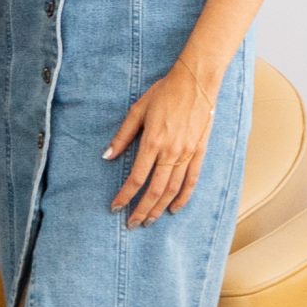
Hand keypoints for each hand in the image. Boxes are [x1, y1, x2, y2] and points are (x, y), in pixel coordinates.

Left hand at [105, 60, 218, 228]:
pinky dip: (183, 197)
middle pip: (154, 190)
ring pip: (173, 189)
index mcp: (153, 142)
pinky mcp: (199, 152)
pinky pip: (192, 180)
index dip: (124, 196)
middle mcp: (171, 152)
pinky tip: (174, 208)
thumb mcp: (138, 110)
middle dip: (142, 210)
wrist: (196, 82)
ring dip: (159, 208)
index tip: (115, 207)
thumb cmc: (164, 93)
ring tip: (149, 220)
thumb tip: (106, 156)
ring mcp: (187, 154)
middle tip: (132, 224)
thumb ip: (123, 136)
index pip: (136, 178)